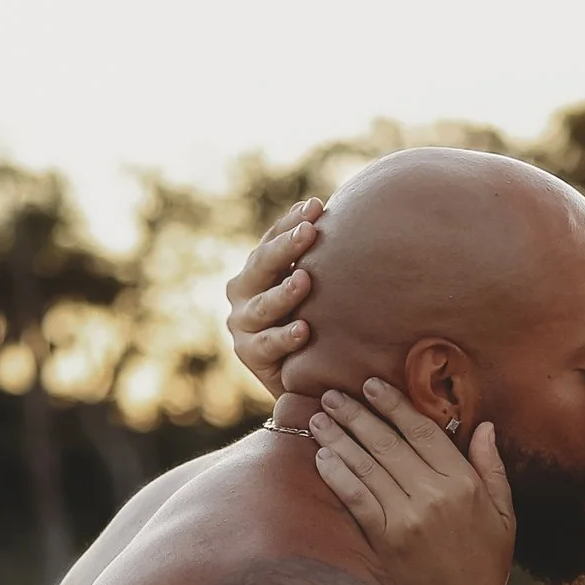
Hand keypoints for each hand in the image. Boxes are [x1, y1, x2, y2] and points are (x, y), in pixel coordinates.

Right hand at [224, 200, 322, 395]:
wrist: (301, 378)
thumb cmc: (314, 324)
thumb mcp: (313, 290)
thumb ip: (318, 260)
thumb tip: (341, 218)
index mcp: (257, 269)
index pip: (271, 239)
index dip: (291, 222)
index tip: (317, 206)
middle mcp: (243, 291)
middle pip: (262, 265)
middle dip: (285, 248)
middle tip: (309, 231)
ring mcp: (242, 323)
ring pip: (262, 305)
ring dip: (283, 293)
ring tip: (304, 280)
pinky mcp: (249, 354)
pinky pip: (268, 345)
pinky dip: (285, 337)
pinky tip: (303, 330)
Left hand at [310, 381, 515, 584]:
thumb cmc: (484, 568)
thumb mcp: (503, 516)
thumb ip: (492, 468)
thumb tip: (483, 426)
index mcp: (464, 484)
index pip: (424, 431)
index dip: (395, 405)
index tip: (372, 385)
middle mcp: (434, 497)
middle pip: (388, 442)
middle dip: (357, 414)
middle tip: (332, 394)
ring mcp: (406, 519)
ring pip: (366, 465)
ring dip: (339, 437)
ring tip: (318, 418)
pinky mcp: (383, 541)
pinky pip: (355, 498)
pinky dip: (336, 474)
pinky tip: (321, 457)